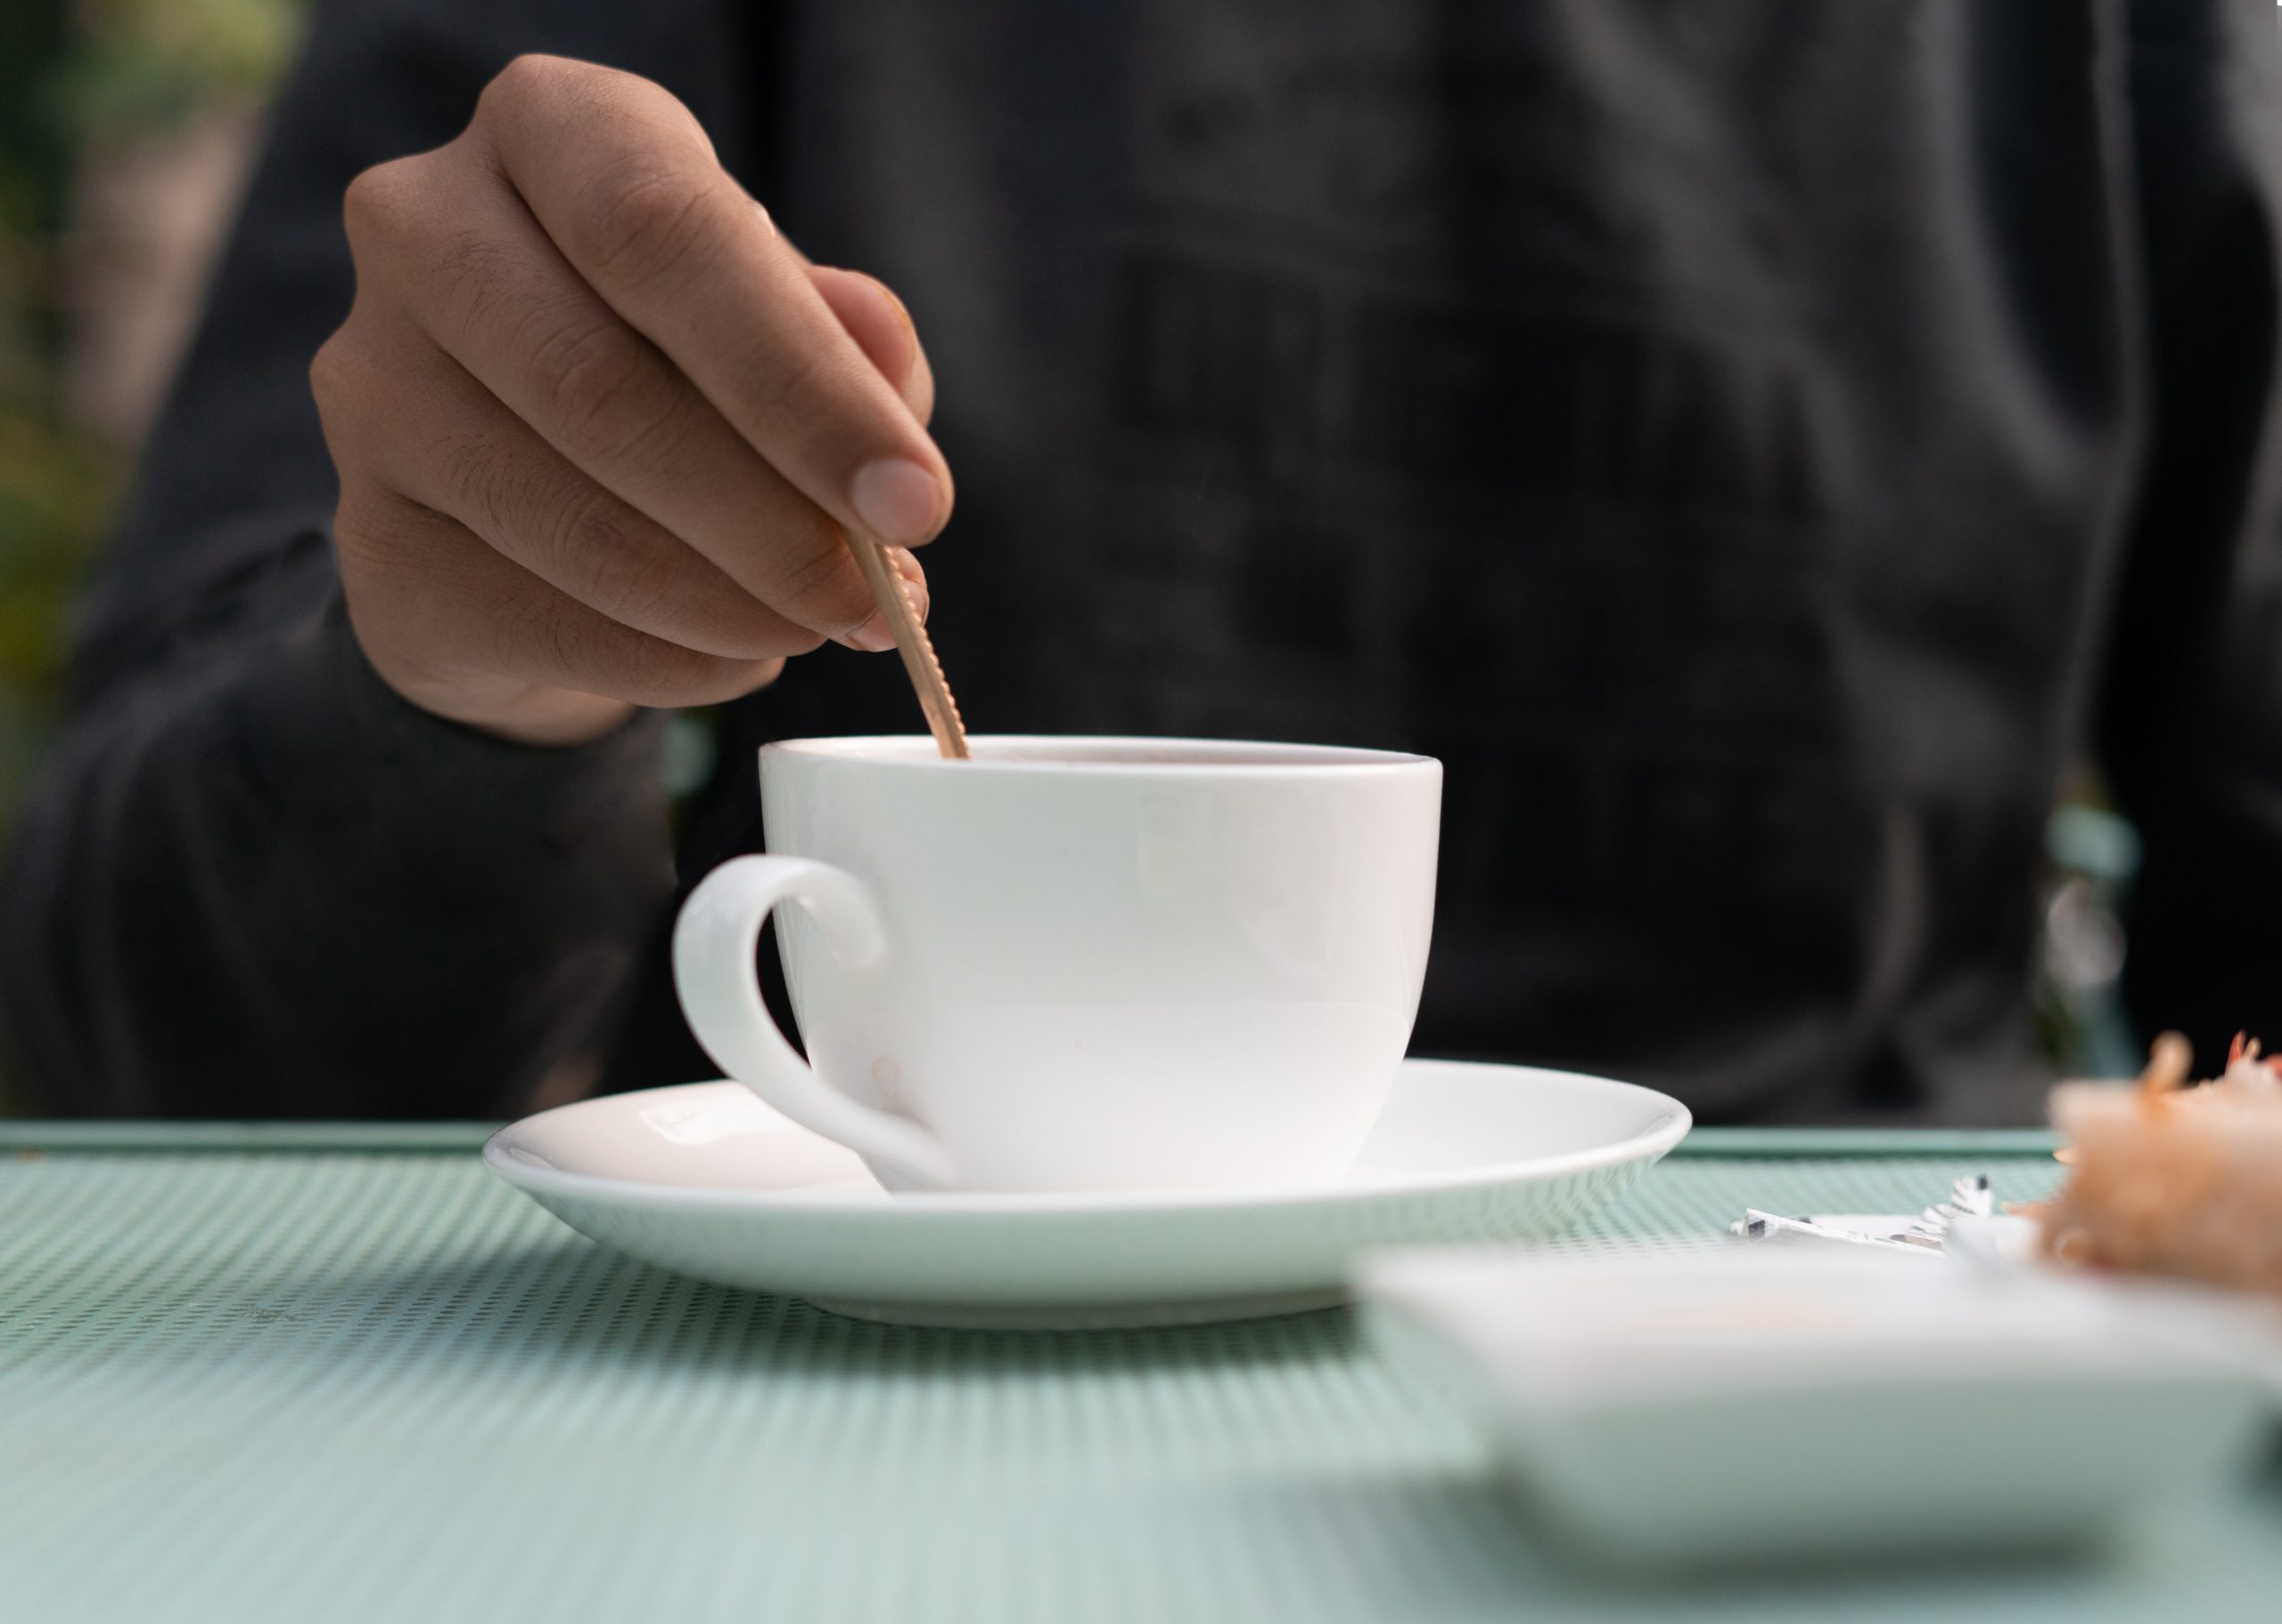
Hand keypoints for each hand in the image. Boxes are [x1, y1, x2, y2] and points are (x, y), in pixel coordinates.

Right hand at [311, 54, 947, 744]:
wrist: (536, 488)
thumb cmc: (691, 373)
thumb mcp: (790, 328)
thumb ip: (850, 343)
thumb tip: (885, 383)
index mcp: (553, 128)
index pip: (667, 233)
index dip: (804, 381)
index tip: (916, 502)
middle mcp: (424, 227)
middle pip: (604, 385)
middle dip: (772, 520)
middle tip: (872, 601)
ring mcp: (372, 382)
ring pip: (570, 519)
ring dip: (727, 603)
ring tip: (816, 629)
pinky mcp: (369, 534)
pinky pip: (538, 619)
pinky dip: (667, 661)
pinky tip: (734, 654)